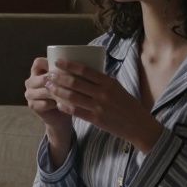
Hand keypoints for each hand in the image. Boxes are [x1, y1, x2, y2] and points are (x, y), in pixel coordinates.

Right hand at [25, 57, 71, 133]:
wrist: (60, 114)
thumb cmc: (65, 93)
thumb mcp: (66, 80)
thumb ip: (67, 71)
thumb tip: (81, 60)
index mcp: (37, 71)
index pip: (38, 62)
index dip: (50, 63)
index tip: (64, 68)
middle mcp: (30, 81)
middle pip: (43, 78)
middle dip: (59, 81)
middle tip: (74, 84)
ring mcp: (29, 93)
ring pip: (44, 90)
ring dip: (58, 93)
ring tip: (72, 95)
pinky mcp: (32, 105)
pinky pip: (44, 103)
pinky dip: (55, 104)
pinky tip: (63, 104)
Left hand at [46, 60, 162, 150]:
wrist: (138, 125)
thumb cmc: (127, 104)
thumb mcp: (117, 88)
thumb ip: (102, 81)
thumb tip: (83, 71)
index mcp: (109, 82)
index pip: (85, 70)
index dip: (69, 65)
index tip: (58, 62)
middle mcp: (103, 93)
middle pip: (75, 83)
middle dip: (58, 78)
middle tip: (48, 75)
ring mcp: (99, 107)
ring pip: (72, 97)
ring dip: (58, 91)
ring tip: (49, 87)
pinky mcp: (96, 119)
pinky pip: (76, 111)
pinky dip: (65, 106)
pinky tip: (57, 103)